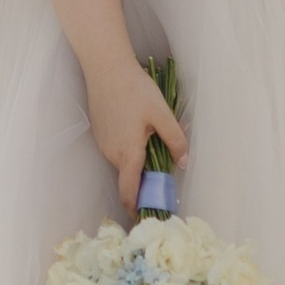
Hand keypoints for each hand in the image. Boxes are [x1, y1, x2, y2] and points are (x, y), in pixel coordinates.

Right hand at [84, 56, 186, 215]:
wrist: (106, 67)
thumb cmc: (135, 90)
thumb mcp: (161, 114)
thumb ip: (175, 141)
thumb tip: (184, 163)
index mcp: (127, 154)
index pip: (129, 192)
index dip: (137, 208)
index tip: (147, 216)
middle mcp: (111, 153)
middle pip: (130, 175)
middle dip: (147, 175)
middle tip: (166, 161)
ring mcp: (103, 143)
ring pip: (125, 159)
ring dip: (139, 157)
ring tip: (154, 135)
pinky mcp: (100, 131)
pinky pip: (118, 147)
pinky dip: (130, 145)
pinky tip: (138, 124)